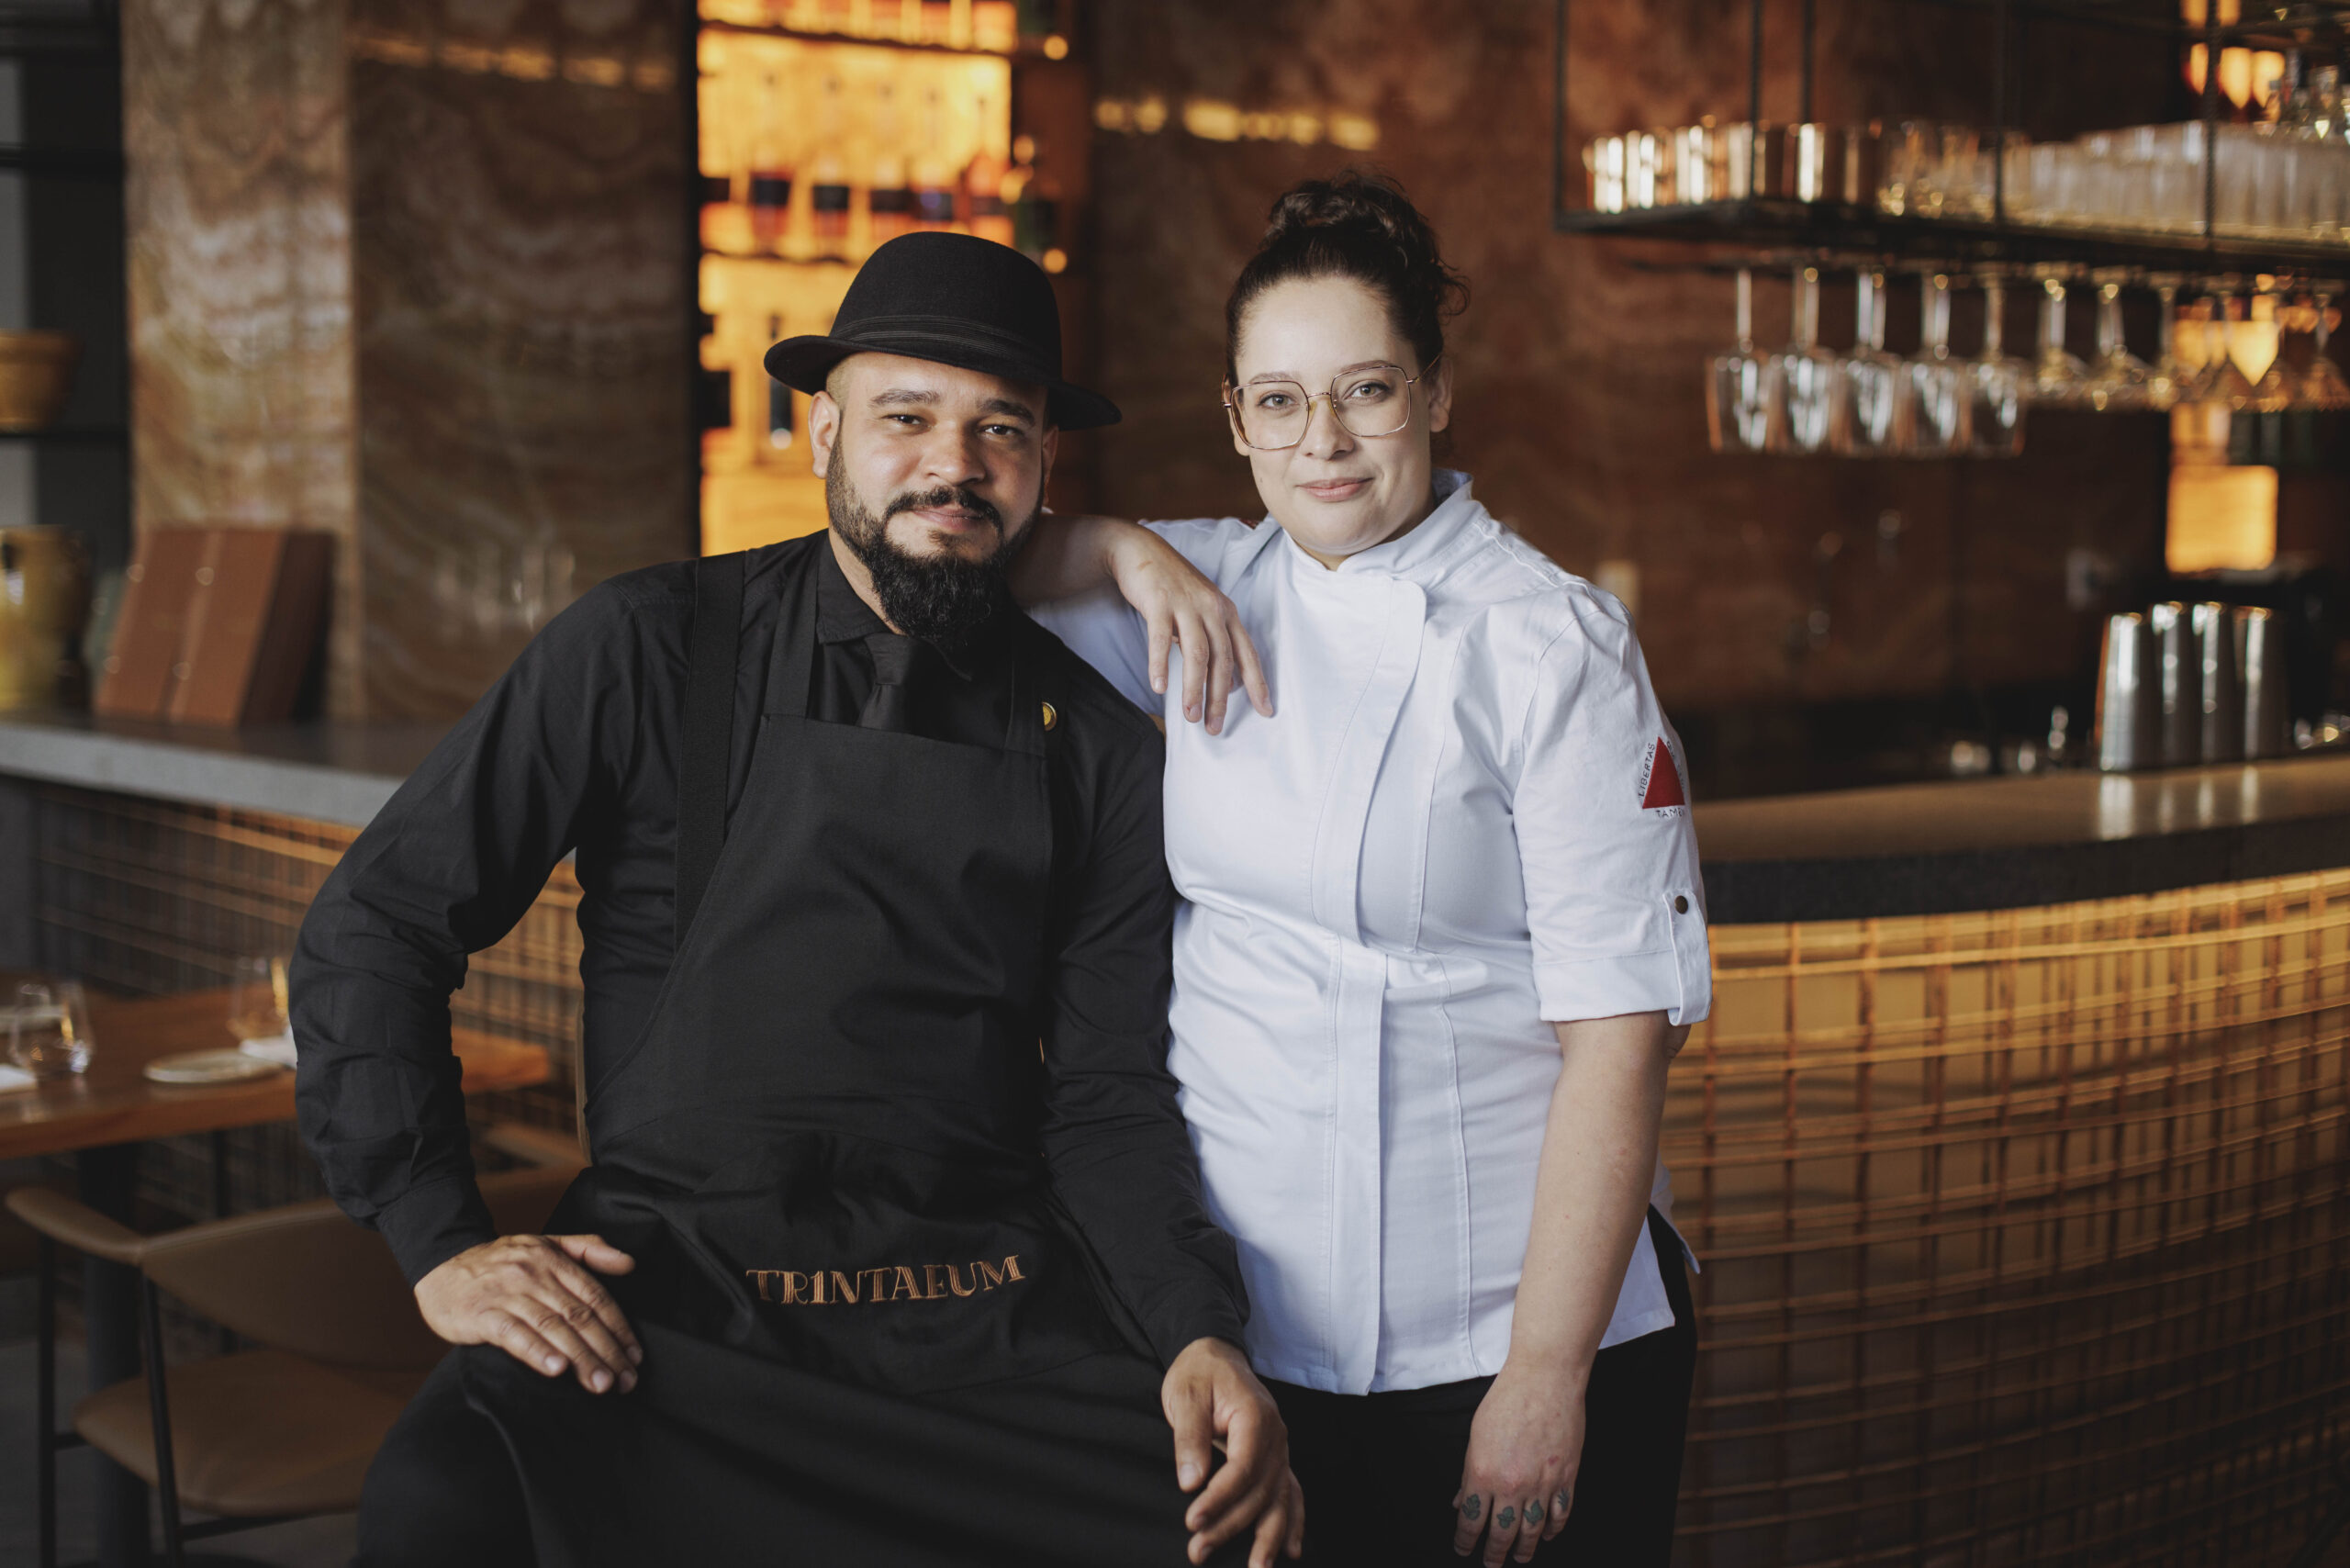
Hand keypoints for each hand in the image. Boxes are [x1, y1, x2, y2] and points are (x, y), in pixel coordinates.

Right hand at [415, 1233, 642, 1395]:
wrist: (442, 1264)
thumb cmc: (500, 1261)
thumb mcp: (547, 1244)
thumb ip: (589, 1249)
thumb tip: (630, 1263)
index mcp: (554, 1261)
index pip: (596, 1297)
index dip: (619, 1328)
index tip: (635, 1356)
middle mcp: (535, 1276)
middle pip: (579, 1316)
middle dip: (606, 1350)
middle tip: (625, 1380)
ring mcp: (508, 1294)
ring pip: (552, 1327)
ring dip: (580, 1357)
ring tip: (601, 1382)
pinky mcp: (482, 1315)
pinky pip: (513, 1334)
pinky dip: (537, 1352)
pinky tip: (556, 1370)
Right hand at [1102, 524, 1271, 734]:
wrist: (1141, 551)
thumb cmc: (1173, 587)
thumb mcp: (1201, 610)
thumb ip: (1213, 641)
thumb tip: (1225, 681)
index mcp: (1226, 613)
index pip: (1247, 653)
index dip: (1257, 683)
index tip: (1266, 711)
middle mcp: (1212, 608)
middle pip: (1222, 660)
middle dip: (1219, 698)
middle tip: (1213, 727)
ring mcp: (1186, 604)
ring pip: (1197, 654)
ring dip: (1193, 689)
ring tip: (1190, 716)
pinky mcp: (1159, 601)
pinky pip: (1161, 638)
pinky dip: (1160, 664)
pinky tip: (1159, 687)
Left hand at [1162, 1337, 1303, 1565]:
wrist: (1214, 1355)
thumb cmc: (1198, 1373)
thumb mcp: (1185, 1396)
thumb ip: (1189, 1438)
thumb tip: (1191, 1483)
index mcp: (1256, 1417)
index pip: (1242, 1469)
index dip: (1219, 1499)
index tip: (1192, 1520)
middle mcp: (1276, 1436)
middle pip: (1260, 1491)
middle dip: (1231, 1526)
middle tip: (1198, 1552)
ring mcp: (1280, 1449)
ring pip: (1280, 1499)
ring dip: (1268, 1537)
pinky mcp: (1275, 1458)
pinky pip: (1291, 1493)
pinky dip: (1293, 1522)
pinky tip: (1291, 1550)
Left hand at [1452, 1358, 1586, 1564]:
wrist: (1545, 1380)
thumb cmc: (1506, 1400)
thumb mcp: (1475, 1435)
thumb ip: (1468, 1472)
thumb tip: (1460, 1499)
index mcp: (1482, 1473)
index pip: (1470, 1520)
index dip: (1465, 1540)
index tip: (1463, 1549)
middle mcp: (1511, 1485)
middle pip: (1501, 1533)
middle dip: (1493, 1554)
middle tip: (1490, 1563)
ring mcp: (1541, 1484)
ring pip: (1531, 1531)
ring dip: (1523, 1549)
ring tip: (1517, 1557)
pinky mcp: (1566, 1479)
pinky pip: (1559, 1515)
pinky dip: (1553, 1530)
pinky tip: (1546, 1535)